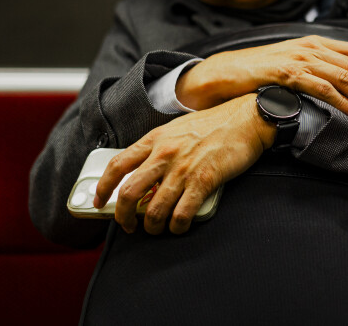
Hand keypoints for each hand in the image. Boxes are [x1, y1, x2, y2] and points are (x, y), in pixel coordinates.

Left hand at [93, 94, 274, 234]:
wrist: (247, 119)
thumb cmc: (215, 124)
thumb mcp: (177, 128)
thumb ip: (158, 148)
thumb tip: (145, 172)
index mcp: (155, 139)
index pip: (117, 165)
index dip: (103, 187)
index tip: (100, 200)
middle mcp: (164, 154)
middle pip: (128, 193)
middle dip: (122, 216)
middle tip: (128, 225)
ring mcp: (183, 169)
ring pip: (153, 210)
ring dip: (151, 226)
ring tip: (156, 228)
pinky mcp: (204, 181)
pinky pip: (181, 214)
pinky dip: (176, 226)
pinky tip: (178, 225)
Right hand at [176, 35, 347, 120]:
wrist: (228, 71)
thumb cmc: (261, 71)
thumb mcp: (293, 62)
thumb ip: (316, 67)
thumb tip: (343, 85)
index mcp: (315, 42)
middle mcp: (311, 46)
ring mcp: (300, 58)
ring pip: (344, 76)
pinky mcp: (288, 73)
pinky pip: (323, 87)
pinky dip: (342, 102)